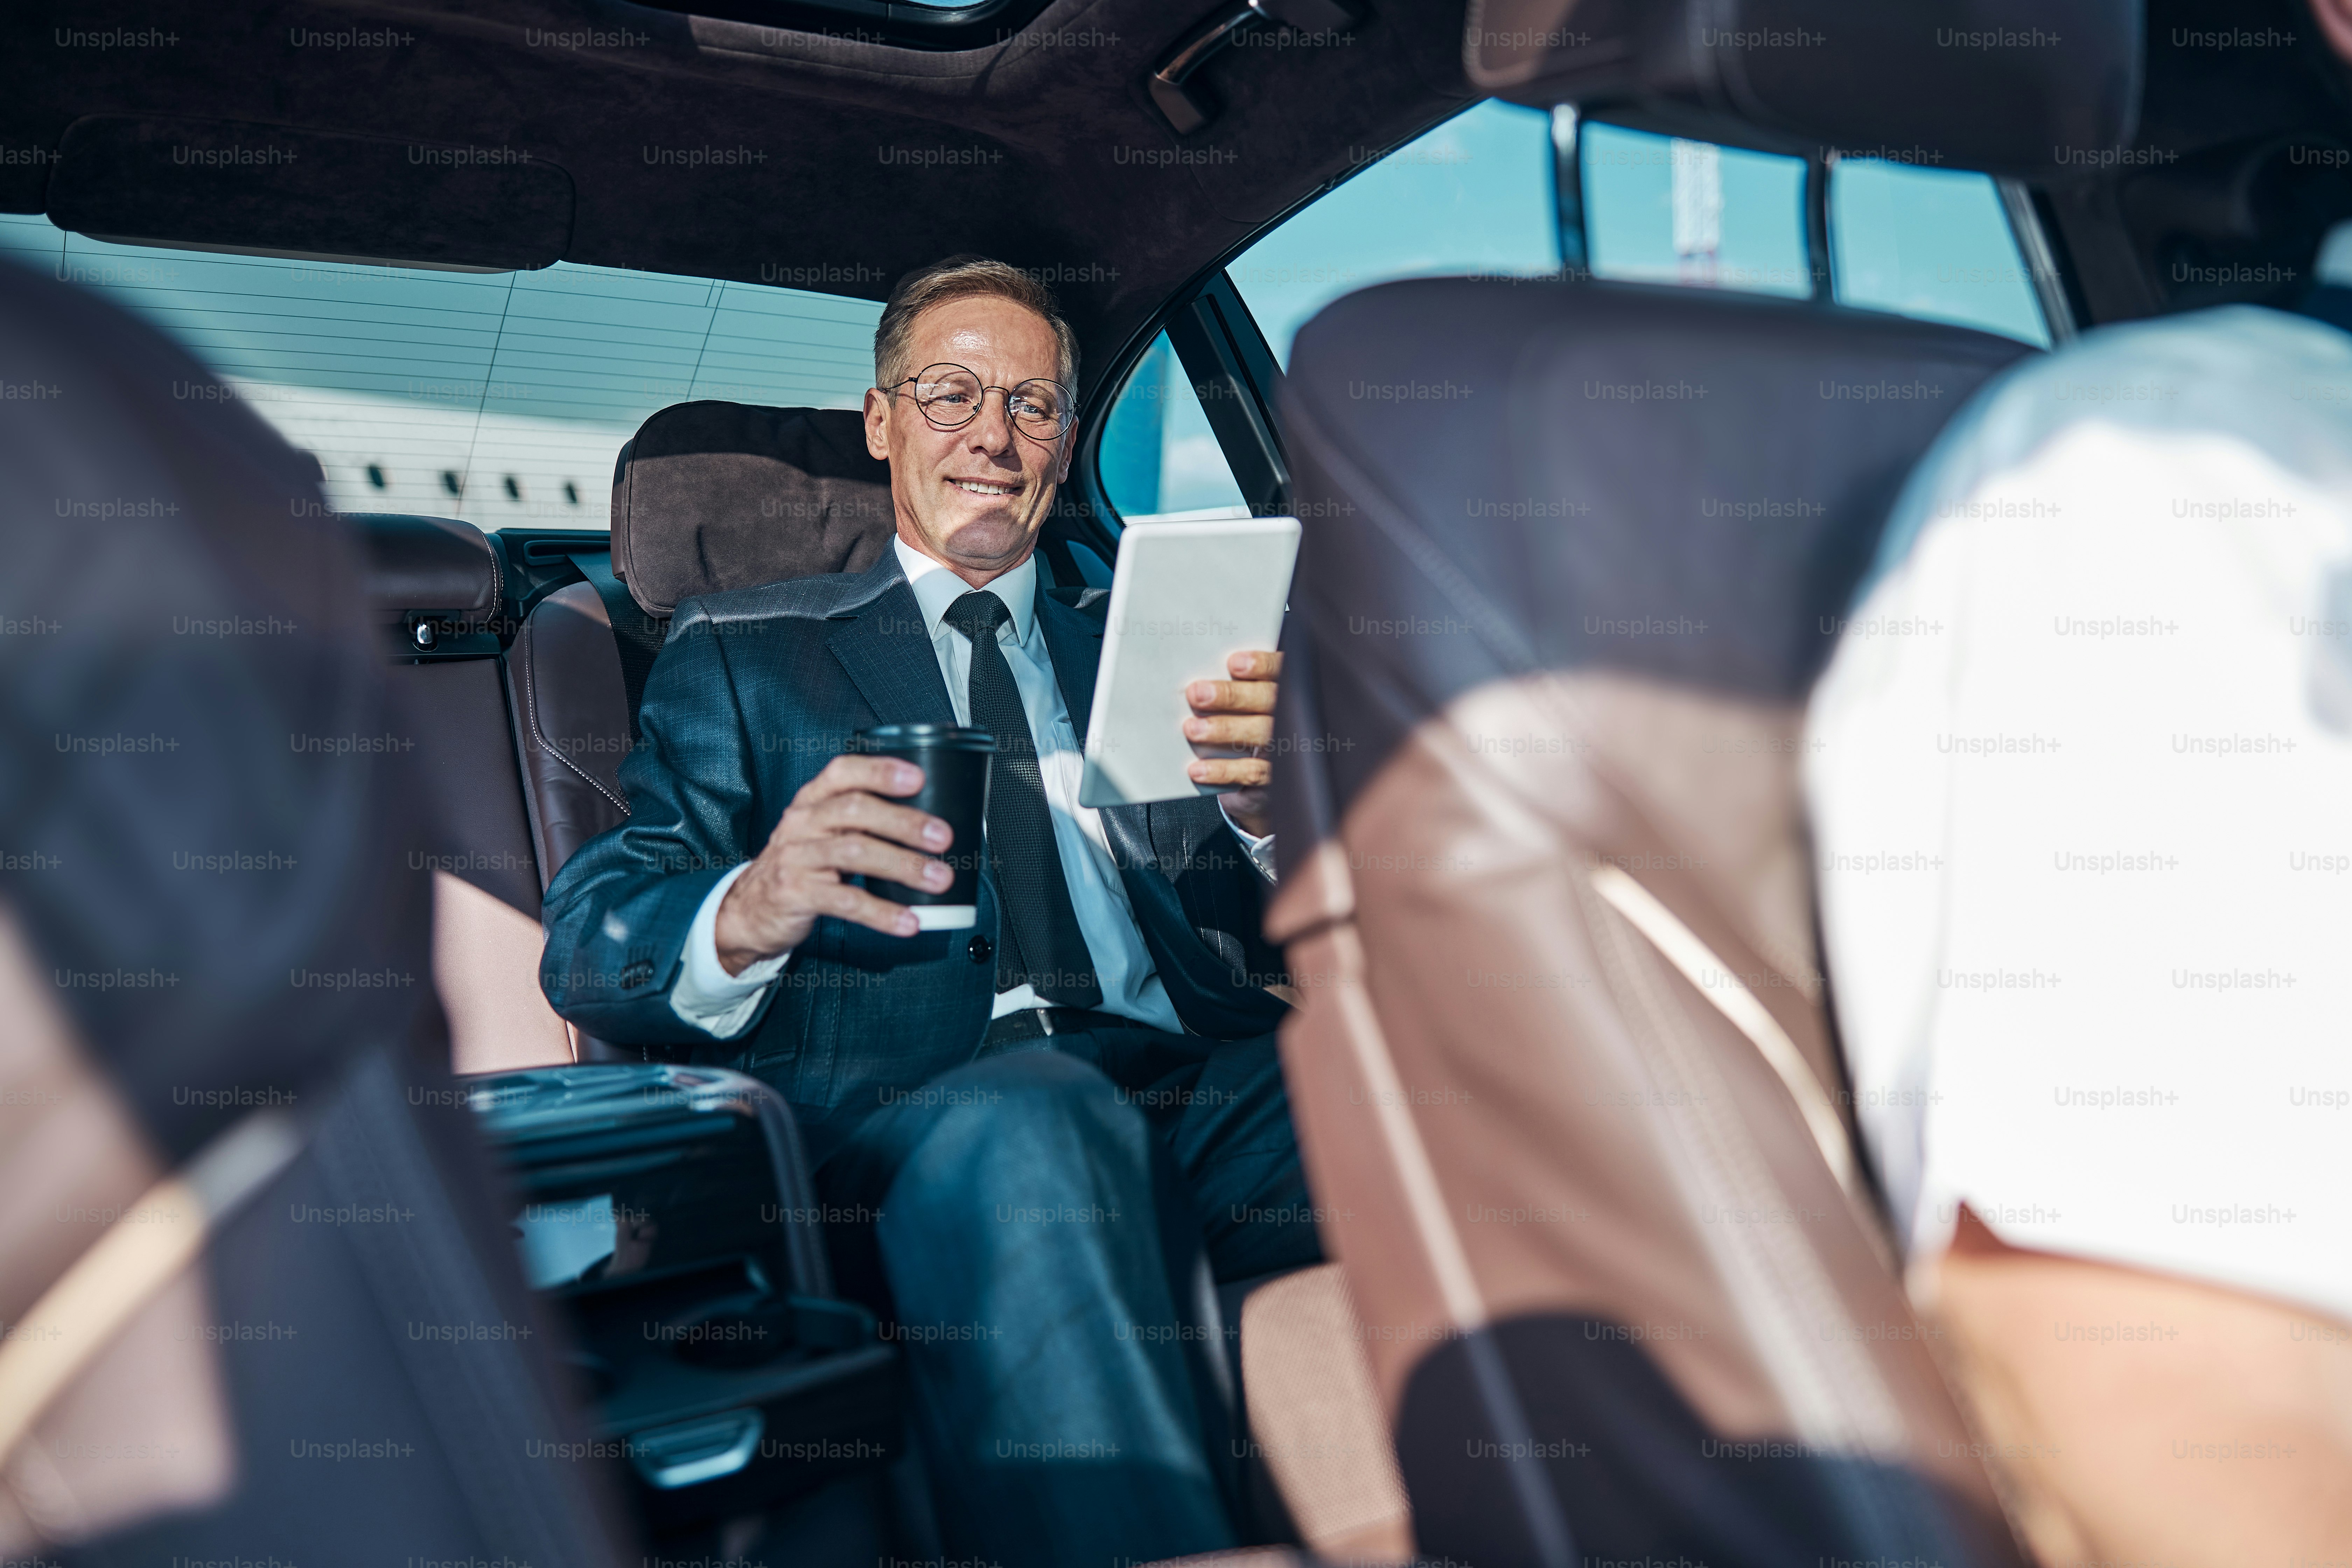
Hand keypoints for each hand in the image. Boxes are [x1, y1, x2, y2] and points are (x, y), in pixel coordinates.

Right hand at [713, 755, 952, 974]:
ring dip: (903, 865)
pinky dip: (883, 913)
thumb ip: (859, 820)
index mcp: (812, 800)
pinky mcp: (796, 894)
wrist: (751, 907)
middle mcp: (802, 822)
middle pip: (856, 810)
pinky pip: (846, 902)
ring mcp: (796, 858)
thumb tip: (927, 823)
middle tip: (943, 836)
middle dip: (905, 822)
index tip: (918, 778)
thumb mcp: (821, 831)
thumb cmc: (801, 863)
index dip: (880, 771)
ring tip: (938, 878)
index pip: (843, 772)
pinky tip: (909, 921)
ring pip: (855, 852)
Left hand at [1185, 648, 1280, 837]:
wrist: (1265, 777)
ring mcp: (1289, 748)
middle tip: (1197, 695)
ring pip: (1261, 735)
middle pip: (1269, 701)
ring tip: (1192, 729)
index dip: (1262, 666)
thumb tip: (1205, 679)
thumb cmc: (1252, 725)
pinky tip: (1199, 769)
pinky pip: (1253, 773)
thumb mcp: (1249, 702)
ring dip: (1224, 731)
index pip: (1281, 671)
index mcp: (1289, 689)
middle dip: (1231, 697)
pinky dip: (1224, 771)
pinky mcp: (1277, 777)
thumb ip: (1237, 687)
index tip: (1234, 663)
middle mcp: (1294, 716)